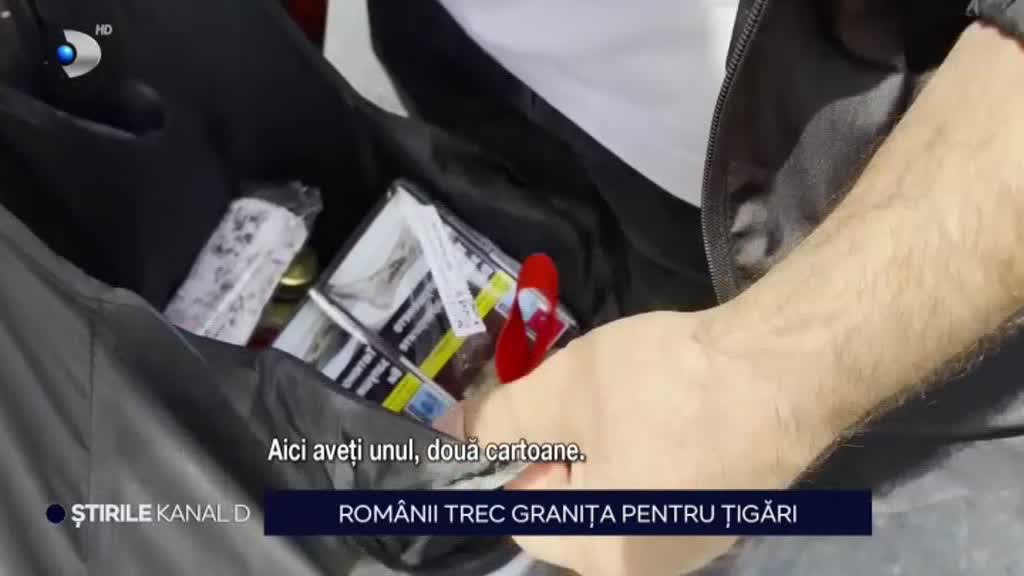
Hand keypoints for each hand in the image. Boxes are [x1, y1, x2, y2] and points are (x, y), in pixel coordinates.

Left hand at [437, 310, 839, 575]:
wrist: (784, 369)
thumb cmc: (661, 389)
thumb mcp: (557, 394)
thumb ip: (497, 421)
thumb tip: (458, 431)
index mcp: (604, 558)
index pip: (523, 519)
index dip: (516, 457)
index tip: (533, 407)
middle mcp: (653, 565)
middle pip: (575, 508)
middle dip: (566, 450)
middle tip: (581, 395)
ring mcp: (700, 541)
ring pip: (621, 492)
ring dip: (611, 446)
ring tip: (629, 396)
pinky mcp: (732, 510)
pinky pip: (665, 484)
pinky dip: (654, 450)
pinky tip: (670, 407)